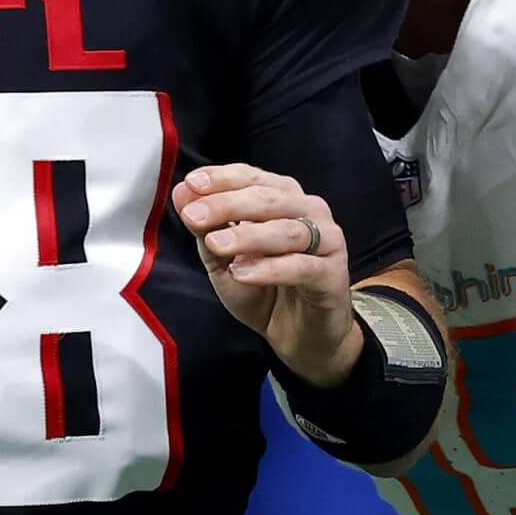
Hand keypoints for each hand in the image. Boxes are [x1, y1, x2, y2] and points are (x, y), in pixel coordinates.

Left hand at [172, 163, 360, 385]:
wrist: (297, 336)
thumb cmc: (263, 289)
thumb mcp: (223, 260)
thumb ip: (205, 228)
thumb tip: (182, 193)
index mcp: (283, 198)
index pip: (251, 178)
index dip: (222, 179)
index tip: (191, 183)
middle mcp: (309, 211)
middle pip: (268, 200)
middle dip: (227, 205)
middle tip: (194, 216)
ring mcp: (327, 241)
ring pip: (287, 230)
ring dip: (248, 236)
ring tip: (215, 245)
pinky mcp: (333, 275)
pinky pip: (302, 267)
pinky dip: (270, 269)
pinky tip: (242, 273)